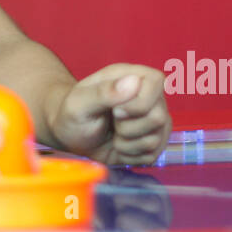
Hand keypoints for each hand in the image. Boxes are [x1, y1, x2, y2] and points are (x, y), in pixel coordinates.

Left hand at [48, 64, 170, 165]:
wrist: (72, 137)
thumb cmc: (73, 114)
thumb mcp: (79, 103)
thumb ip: (104, 92)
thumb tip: (133, 82)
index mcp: (131, 75)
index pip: (156, 82)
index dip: (139, 102)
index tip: (115, 111)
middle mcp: (148, 96)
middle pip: (158, 117)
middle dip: (128, 128)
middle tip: (111, 122)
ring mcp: (154, 119)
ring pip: (156, 140)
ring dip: (127, 144)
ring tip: (113, 134)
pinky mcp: (153, 141)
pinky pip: (152, 155)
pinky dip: (130, 156)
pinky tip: (118, 145)